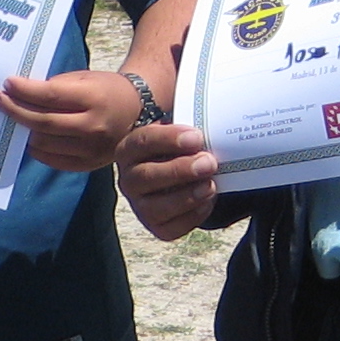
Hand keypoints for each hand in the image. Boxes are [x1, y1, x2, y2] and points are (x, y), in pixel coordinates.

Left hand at [0, 68, 141, 172]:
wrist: (138, 112)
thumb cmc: (107, 90)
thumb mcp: (86, 78)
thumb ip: (56, 86)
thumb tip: (22, 94)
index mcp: (94, 99)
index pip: (50, 95)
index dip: (25, 90)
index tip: (8, 83)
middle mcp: (93, 126)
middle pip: (43, 121)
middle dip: (16, 110)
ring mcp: (91, 149)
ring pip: (45, 143)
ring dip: (24, 130)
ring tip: (12, 118)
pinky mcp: (88, 164)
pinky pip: (54, 160)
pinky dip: (37, 150)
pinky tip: (28, 137)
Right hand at [117, 121, 219, 241]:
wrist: (179, 171)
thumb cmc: (180, 147)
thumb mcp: (178, 130)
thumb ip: (187, 122)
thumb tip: (210, 112)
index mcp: (130, 149)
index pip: (143, 142)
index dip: (170, 139)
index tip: (197, 137)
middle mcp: (129, 179)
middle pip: (147, 177)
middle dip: (180, 170)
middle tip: (209, 162)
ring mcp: (140, 205)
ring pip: (155, 207)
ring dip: (186, 197)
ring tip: (210, 185)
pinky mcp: (156, 226)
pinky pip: (171, 228)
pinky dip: (192, 217)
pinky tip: (207, 201)